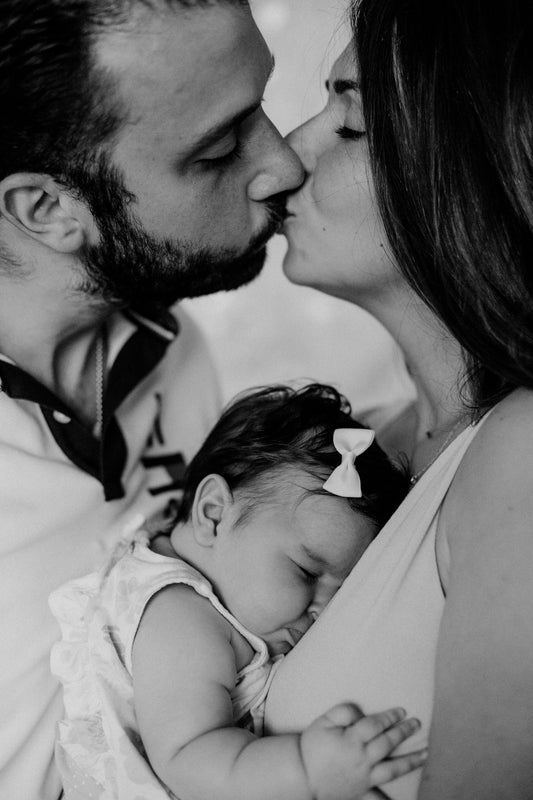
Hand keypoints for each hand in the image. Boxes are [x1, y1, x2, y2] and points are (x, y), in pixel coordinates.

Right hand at [300, 704, 426, 799]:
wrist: (301, 775)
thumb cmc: (312, 746)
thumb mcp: (323, 722)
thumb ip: (342, 712)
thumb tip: (360, 712)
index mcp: (352, 740)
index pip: (375, 725)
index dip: (389, 717)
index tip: (401, 711)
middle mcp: (362, 759)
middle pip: (387, 743)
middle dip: (403, 732)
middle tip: (416, 723)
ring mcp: (364, 777)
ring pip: (392, 769)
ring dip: (410, 761)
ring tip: (425, 754)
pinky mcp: (362, 791)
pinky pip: (379, 798)